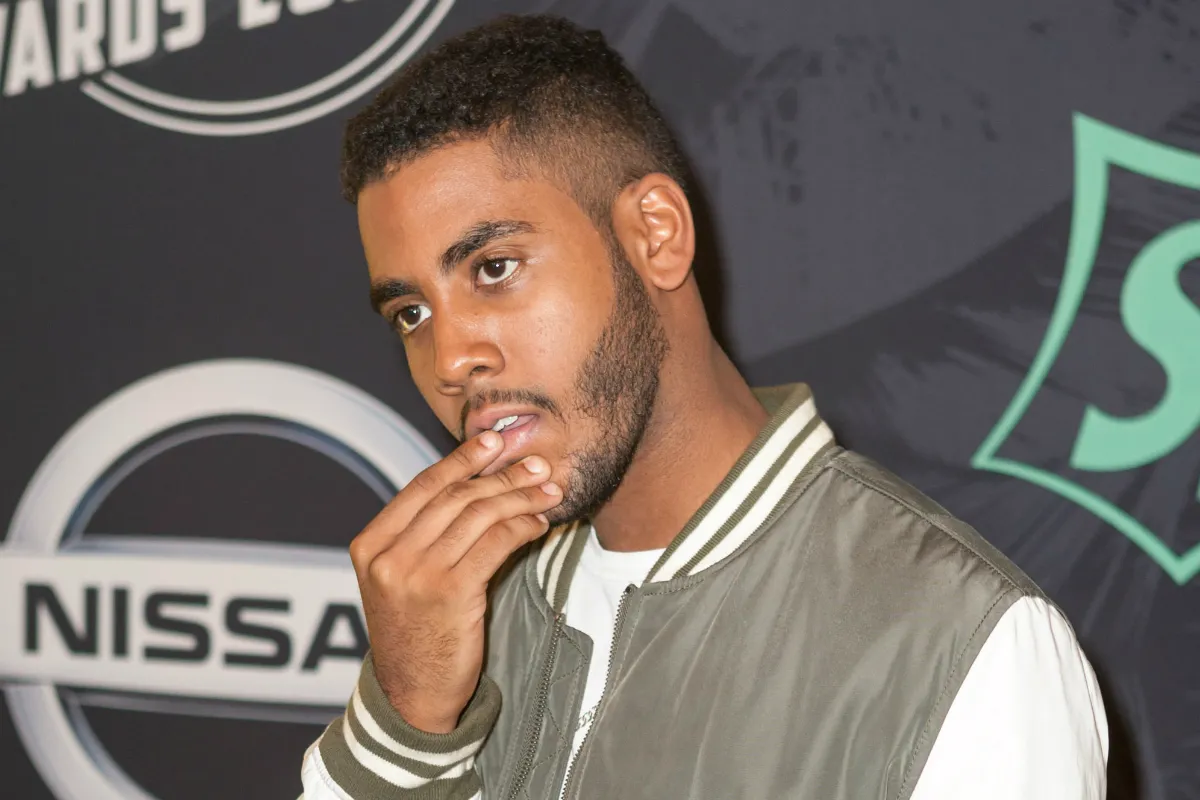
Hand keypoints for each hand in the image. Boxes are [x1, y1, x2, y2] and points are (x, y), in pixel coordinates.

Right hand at [349, 432, 561, 732]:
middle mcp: (388, 556)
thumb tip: (472, 483)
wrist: (413, 695)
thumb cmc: (415, 632)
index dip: (461, 460)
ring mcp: (415, 574)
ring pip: (478, 515)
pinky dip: (522, 527)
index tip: (492, 442)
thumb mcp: (399, 580)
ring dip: (520, 497)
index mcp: (369, 545)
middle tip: (536, 463)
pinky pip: (496, 543)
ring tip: (548, 489)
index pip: (422, 487)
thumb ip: (421, 536)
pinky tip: (539, 525)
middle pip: (454, 496)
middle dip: (501, 474)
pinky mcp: (450, 592)